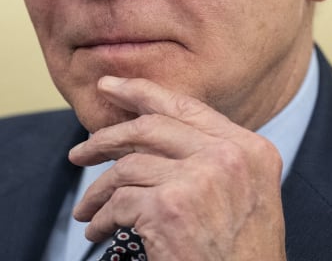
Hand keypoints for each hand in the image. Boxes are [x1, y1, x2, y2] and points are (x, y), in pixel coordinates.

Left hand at [68, 76, 286, 260]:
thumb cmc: (243, 254)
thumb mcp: (247, 194)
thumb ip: (215, 159)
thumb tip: (156, 133)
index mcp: (250, 149)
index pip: (187, 107)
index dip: (142, 92)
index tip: (111, 88)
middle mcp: (227, 156)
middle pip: (150, 127)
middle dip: (106, 137)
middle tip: (81, 150)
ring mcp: (198, 180)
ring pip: (127, 167)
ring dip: (98, 190)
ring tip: (87, 208)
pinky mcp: (169, 209)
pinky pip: (118, 204)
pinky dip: (101, 219)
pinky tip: (98, 231)